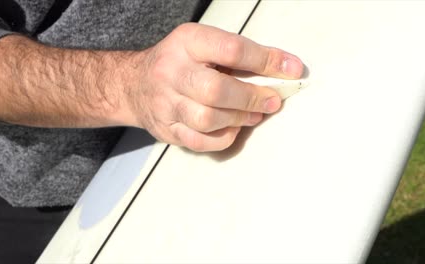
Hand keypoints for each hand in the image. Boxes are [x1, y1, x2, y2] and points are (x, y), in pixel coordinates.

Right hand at [124, 23, 303, 151]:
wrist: (134, 84)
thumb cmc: (176, 62)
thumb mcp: (201, 44)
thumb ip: (235, 56)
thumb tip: (281, 69)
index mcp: (186, 43)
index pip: (231, 50)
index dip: (267, 61)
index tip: (291, 69)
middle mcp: (171, 72)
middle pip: (217, 90)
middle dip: (252, 97)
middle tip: (272, 100)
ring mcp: (166, 104)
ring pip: (208, 119)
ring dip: (240, 118)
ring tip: (254, 113)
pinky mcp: (166, 129)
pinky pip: (200, 142)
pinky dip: (224, 137)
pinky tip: (233, 127)